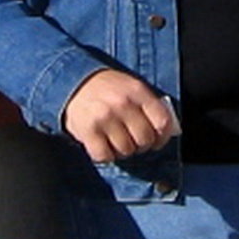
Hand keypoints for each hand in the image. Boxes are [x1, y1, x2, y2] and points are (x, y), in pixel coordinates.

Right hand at [62, 69, 180, 163]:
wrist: (74, 81)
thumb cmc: (108, 88)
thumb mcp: (132, 88)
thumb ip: (148, 106)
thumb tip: (165, 132)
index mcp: (137, 92)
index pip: (162, 122)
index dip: (162, 137)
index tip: (157, 141)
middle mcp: (122, 104)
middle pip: (145, 139)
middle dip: (141, 145)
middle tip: (133, 141)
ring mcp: (104, 118)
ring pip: (126, 150)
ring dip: (123, 151)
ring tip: (117, 141)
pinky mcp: (88, 131)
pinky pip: (105, 156)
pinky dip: (106, 156)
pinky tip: (104, 146)